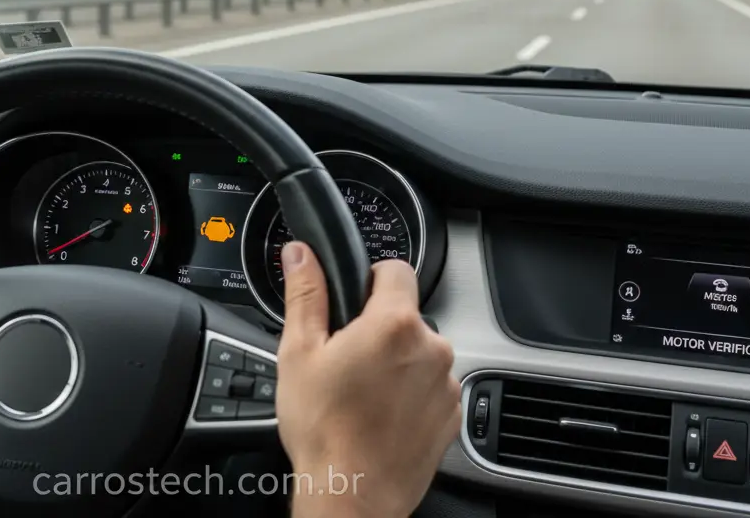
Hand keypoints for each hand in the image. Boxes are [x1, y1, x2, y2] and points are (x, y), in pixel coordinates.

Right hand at [275, 242, 459, 517]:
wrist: (352, 493)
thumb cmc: (323, 429)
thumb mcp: (298, 352)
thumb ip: (305, 293)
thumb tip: (301, 255)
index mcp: (394, 323)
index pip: (396, 269)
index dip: (371, 279)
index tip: (353, 301)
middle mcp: (431, 348)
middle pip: (406, 315)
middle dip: (379, 328)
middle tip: (346, 359)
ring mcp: (445, 384)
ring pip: (420, 353)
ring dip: (397, 363)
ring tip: (361, 393)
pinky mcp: (451, 416)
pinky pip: (431, 388)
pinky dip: (410, 394)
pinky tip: (380, 414)